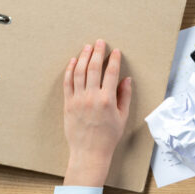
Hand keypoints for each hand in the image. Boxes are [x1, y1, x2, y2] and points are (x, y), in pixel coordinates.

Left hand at [63, 39, 132, 186]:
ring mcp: (78, 99)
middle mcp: (91, 97)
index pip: (111, 74)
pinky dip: (70, 70)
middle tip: (100, 42)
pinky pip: (68, 82)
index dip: (114, 60)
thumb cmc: (108, 136)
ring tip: (87, 47)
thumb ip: (124, 96)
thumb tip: (126, 79)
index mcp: (107, 100)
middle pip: (93, 68)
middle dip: (97, 53)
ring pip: (79, 72)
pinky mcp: (68, 103)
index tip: (116, 52)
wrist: (89, 151)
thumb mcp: (122, 117)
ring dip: (83, 57)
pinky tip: (73, 61)